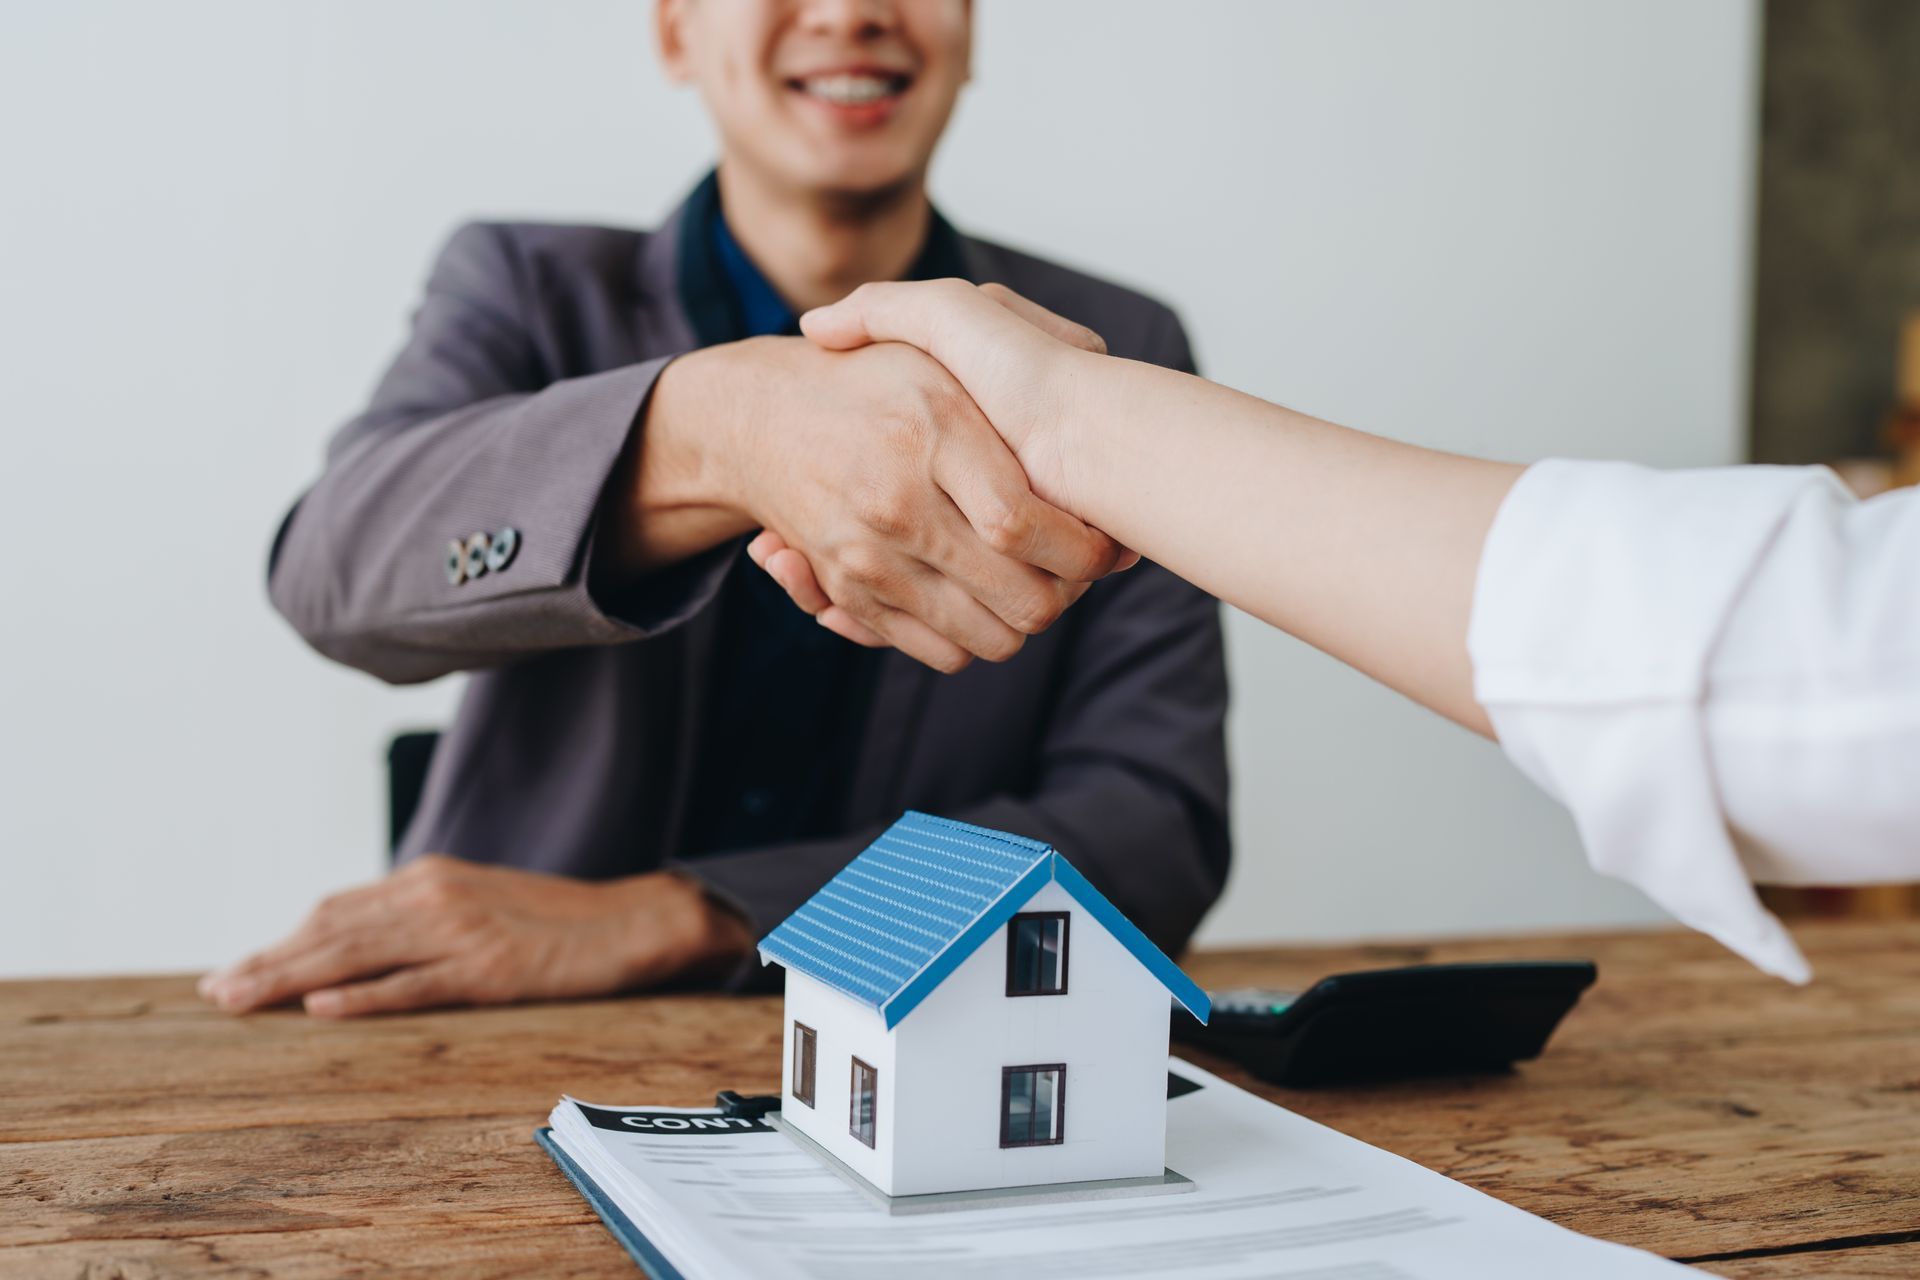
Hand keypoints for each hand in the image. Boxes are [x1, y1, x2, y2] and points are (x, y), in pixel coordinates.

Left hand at [197, 857, 752, 1017]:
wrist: (631, 921)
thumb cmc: (557, 920)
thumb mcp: (481, 902)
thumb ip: (424, 915)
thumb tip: (364, 942)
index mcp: (432, 877)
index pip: (338, 908)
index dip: (283, 938)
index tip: (239, 967)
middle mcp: (437, 896)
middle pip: (333, 928)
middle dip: (269, 960)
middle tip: (216, 991)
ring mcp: (462, 931)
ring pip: (358, 953)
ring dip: (292, 978)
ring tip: (242, 1000)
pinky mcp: (489, 968)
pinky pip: (414, 984)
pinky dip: (364, 996)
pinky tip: (323, 1007)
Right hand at [753, 285, 1121, 647]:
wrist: (758, 418)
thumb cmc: (873, 375)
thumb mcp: (937, 336)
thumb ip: (1016, 334)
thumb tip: (1095, 368)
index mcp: (932, 430)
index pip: (1022, 524)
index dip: (1082, 549)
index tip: (1103, 542)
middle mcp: (896, 502)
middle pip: (1021, 597)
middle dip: (1069, 593)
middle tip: (1078, 569)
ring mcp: (868, 556)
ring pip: (990, 637)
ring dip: (1027, 620)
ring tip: (1033, 581)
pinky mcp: (852, 592)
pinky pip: (944, 651)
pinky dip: (978, 637)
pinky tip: (984, 597)